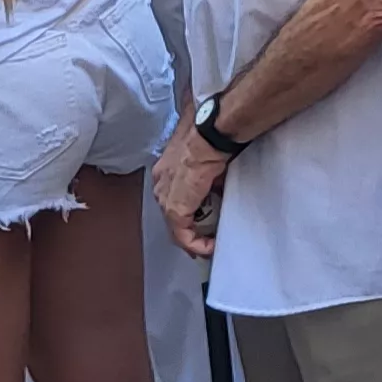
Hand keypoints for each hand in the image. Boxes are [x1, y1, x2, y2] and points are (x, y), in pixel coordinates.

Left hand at [150, 126, 230, 258]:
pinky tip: (209, 247)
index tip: (200, 223)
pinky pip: (182, 235)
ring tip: (210, 245)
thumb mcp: (208, 156)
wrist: (212, 134)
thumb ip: (208, 173)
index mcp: (167, 168)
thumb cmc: (212, 135)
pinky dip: (196, 244)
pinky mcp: (175, 208)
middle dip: (190, 229)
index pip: (172, 197)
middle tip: (205, 239)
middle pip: (172, 214)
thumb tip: (220, 184)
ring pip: (175, 227)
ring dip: (194, 238)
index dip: (187, 214)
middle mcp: (161, 183)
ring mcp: (165, 196)